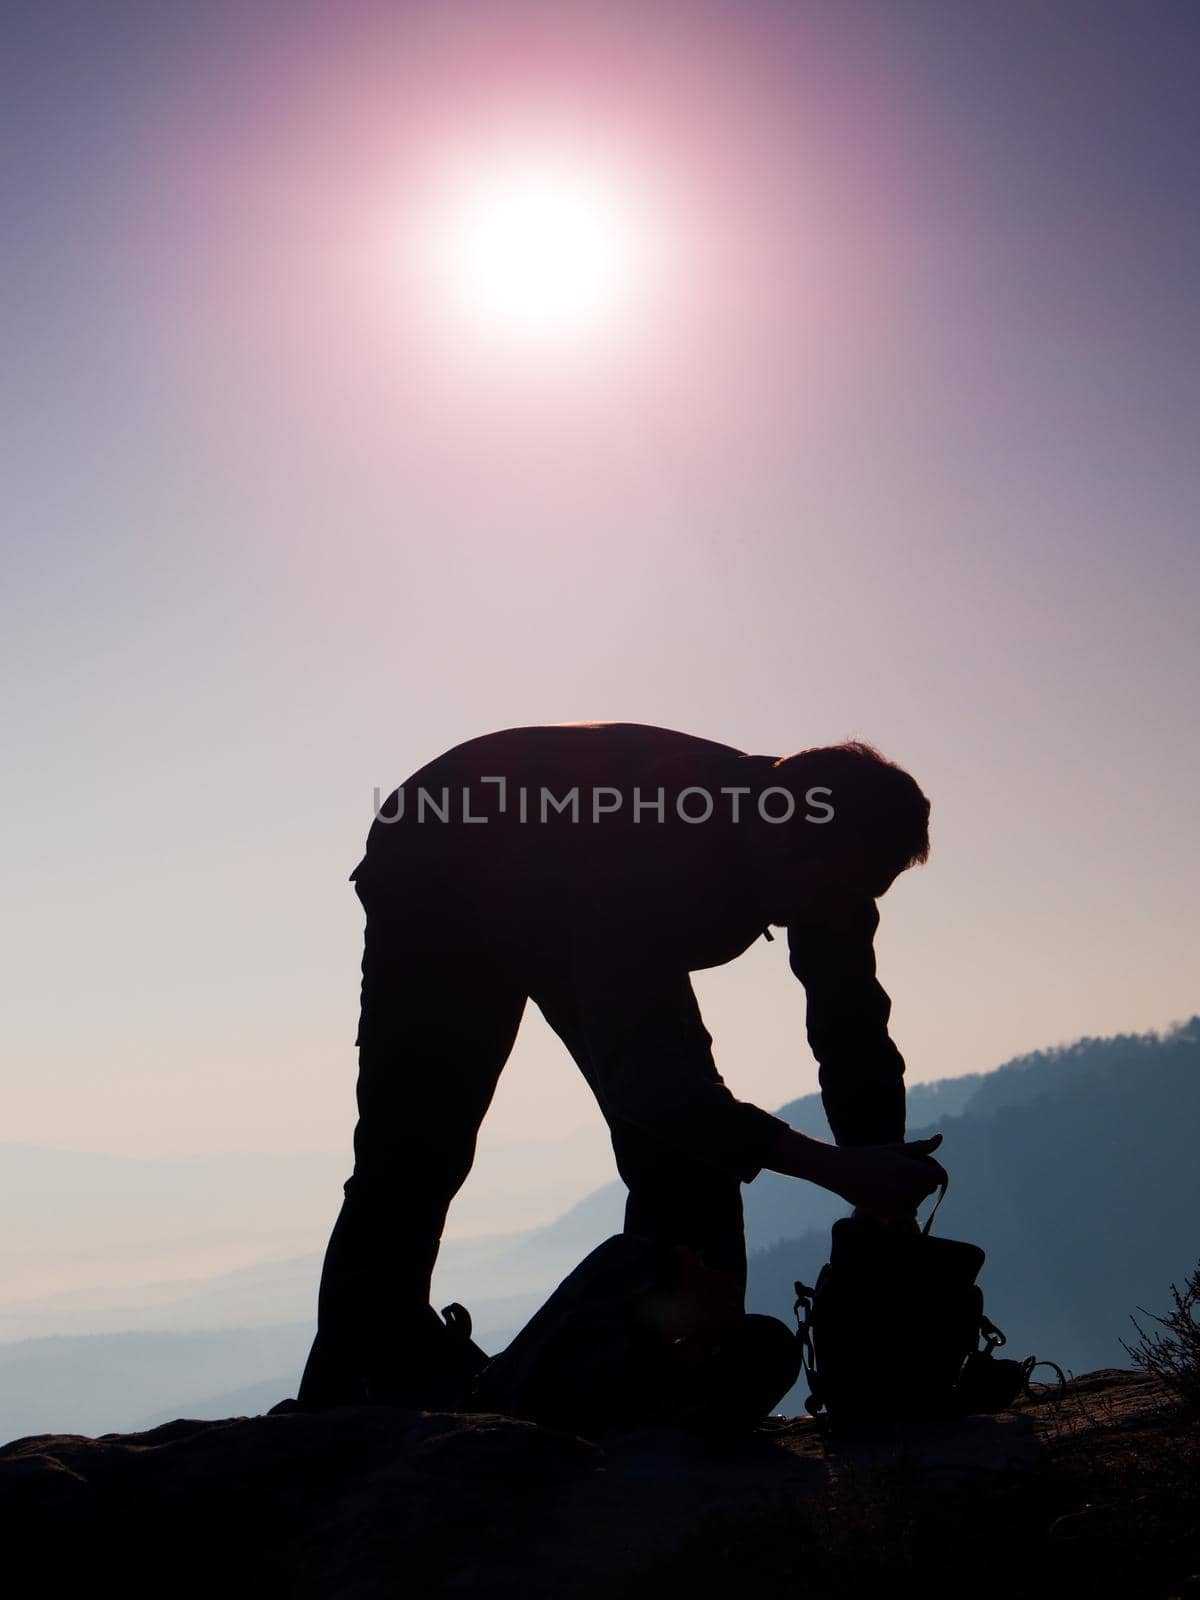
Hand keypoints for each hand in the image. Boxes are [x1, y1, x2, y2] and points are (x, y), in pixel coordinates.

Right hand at [820, 1133, 945, 1221]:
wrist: (841, 1171)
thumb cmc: (870, 1156)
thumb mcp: (896, 1149)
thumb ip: (921, 1148)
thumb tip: (939, 1138)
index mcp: (914, 1172)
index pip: (940, 1176)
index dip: (933, 1169)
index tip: (919, 1163)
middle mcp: (911, 1191)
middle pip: (929, 1188)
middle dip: (921, 1179)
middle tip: (898, 1168)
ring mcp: (901, 1205)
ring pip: (917, 1200)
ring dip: (910, 1191)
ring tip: (888, 1178)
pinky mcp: (891, 1215)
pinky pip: (905, 1210)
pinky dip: (899, 1202)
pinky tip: (883, 1190)